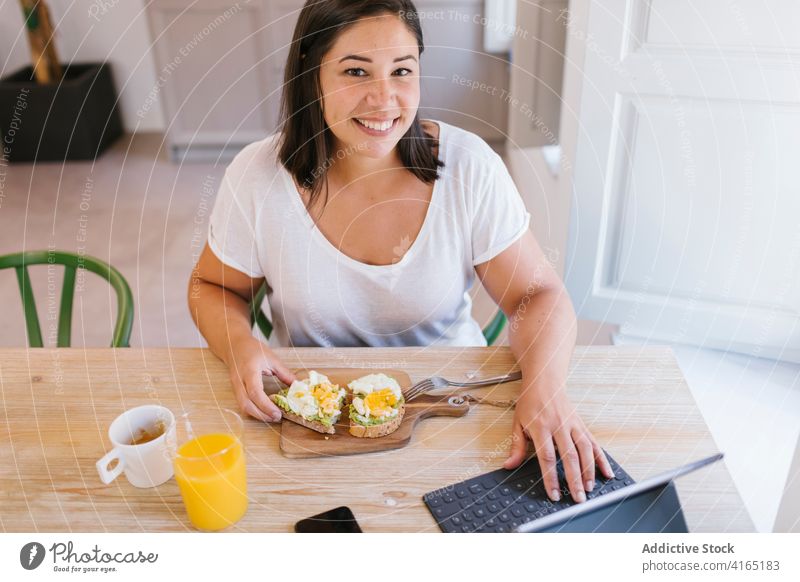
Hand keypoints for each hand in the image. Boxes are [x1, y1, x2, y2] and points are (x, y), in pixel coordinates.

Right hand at [226, 334, 295, 422]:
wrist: (233, 345)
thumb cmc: (253, 349)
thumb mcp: (272, 358)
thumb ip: (285, 373)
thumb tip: (298, 386)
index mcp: (249, 371)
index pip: (255, 392)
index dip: (266, 406)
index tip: (278, 413)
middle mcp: (239, 381)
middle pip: (246, 404)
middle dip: (262, 415)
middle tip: (277, 418)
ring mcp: (235, 386)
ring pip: (243, 406)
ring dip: (257, 415)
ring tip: (272, 417)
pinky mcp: (235, 390)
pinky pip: (242, 404)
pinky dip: (253, 411)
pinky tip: (263, 411)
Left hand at [504, 388, 613, 502]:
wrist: (544, 380)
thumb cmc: (529, 402)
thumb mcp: (517, 422)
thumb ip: (516, 446)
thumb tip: (509, 465)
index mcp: (540, 426)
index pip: (547, 456)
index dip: (551, 477)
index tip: (554, 494)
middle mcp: (559, 425)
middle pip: (569, 456)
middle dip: (574, 480)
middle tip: (577, 499)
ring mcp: (573, 424)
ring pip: (585, 450)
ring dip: (589, 471)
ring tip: (589, 489)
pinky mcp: (582, 424)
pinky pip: (594, 443)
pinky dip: (601, 459)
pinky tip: (607, 473)